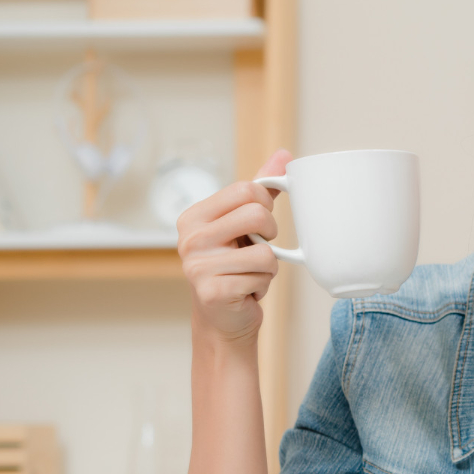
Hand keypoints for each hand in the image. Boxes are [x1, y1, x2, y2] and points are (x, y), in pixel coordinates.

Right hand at [178, 149, 291, 344]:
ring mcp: (197, 265)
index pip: (247, 189)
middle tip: (255, 250)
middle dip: (270, 236)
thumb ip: (261, 189)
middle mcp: (190, 238)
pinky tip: (245, 291)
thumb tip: (284, 155)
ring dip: (268, 267)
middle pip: (257, 215)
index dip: (264, 206)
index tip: (257, 225)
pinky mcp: (213, 290)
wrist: (224, 319)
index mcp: (194, 216)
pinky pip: (263, 277)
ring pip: (266, 252)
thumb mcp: (244, 224)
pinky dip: (262, 285)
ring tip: (249, 274)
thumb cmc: (236, 267)